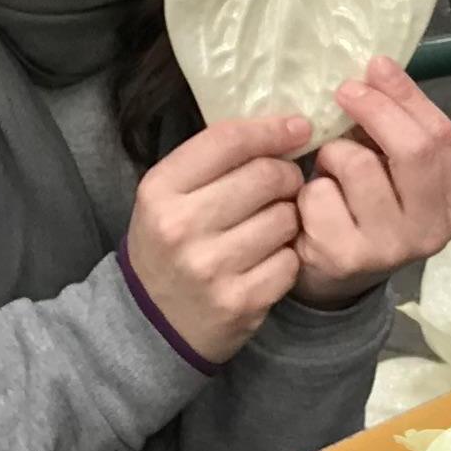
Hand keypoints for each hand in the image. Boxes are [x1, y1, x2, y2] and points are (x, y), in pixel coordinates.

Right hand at [123, 114, 310, 359]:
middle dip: (286, 175)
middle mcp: (181, 226)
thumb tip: (288, 127)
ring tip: (269, 226)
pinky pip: (290, 260)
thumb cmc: (170, 245)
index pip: (228, 140)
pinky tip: (267, 260)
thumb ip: (215, 159)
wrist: (153, 322)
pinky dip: (287, 257)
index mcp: (160, 190)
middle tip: (283, 185)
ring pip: (286, 218)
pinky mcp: (239, 301)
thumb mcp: (169, 195)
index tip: (298, 128)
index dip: (271, 129)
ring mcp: (210, 267)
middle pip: (266, 176)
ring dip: (288, 218)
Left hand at [293, 58, 450, 304]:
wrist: (335, 278)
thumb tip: (378, 68)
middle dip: (375, 109)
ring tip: (330, 166)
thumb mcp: (394, 170)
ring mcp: (392, 249)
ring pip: (360, 166)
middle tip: (344, 90)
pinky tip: (313, 203)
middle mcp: (433, 232)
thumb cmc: (366, 209)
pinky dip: (310, 188)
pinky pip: (321, 195)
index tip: (376, 66)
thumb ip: (397, 128)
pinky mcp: (347, 258)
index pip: (442, 137)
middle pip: (413, 149)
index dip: (408, 96)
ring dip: (335, 153)